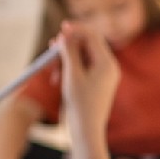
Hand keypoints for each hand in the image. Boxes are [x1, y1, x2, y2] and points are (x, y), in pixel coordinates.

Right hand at [58, 22, 119, 158]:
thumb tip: (66, 34)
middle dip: (68, 47)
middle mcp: (108, 68)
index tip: (62, 27)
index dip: (77, 30)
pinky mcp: (96, 83)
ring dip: (65, 60)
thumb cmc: (80, 105)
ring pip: (81, 58)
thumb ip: (70, 52)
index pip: (93, 37)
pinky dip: (68, 70)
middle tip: (50, 49)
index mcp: (107, 64)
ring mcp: (103, 76)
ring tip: (51, 71)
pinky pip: (81, 69)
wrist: (87, 131)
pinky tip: (56, 79)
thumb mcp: (72, 75)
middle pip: (87, 46)